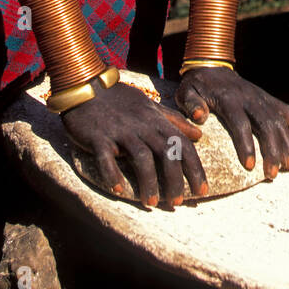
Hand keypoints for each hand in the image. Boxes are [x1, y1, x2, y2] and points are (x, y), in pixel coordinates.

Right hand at [60, 81, 206, 207]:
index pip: (182, 145)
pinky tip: (119, 190)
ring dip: (148, 182)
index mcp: (155, 120)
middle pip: (166, 153)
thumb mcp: (150, 106)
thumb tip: (198, 134)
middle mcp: (141, 126)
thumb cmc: (120, 99)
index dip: (194, 168)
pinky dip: (113, 174)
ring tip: (151, 202)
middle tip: (177, 203)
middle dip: (174, 180)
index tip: (202, 190)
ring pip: (141, 158)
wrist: (86, 85)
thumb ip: (173, 120)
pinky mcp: (98, 137)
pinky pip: (106, 158)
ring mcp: (120, 131)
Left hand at [175, 67, 288, 178]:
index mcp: (229, 100)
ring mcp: (261, 98)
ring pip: (279, 121)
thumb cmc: (198, 86)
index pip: (240, 124)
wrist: (213, 66)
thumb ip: (191, 104)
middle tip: (272, 174)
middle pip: (266, 125)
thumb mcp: (186, 92)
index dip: (246, 145)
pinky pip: (286, 110)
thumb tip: (199, 117)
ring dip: (286, 143)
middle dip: (272, 151)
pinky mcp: (268, 98)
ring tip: (287, 166)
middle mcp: (249, 98)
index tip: (249, 166)